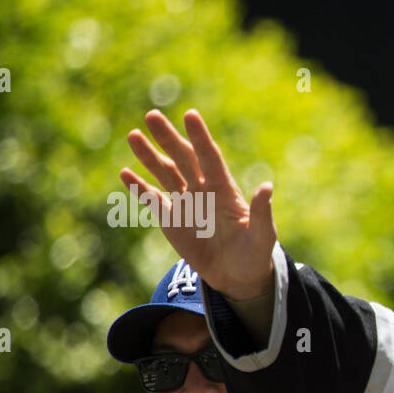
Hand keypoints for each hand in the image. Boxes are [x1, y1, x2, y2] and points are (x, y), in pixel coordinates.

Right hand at [119, 109, 276, 300]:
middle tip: (152, 115)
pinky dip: (139, 188)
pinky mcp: (171, 220)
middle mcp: (203, 190)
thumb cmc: (255, 254)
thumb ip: (262, 213)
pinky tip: (126, 174)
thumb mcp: (263, 236)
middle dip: (168, 138)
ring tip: (134, 135)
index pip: (210, 158)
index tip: (190, 115)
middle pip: (183, 159)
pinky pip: (152, 200)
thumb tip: (267, 186)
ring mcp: (186, 203)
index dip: (200, 138)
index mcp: (225, 190)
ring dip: (149, 155)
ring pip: (165, 173)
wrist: (237, 277)